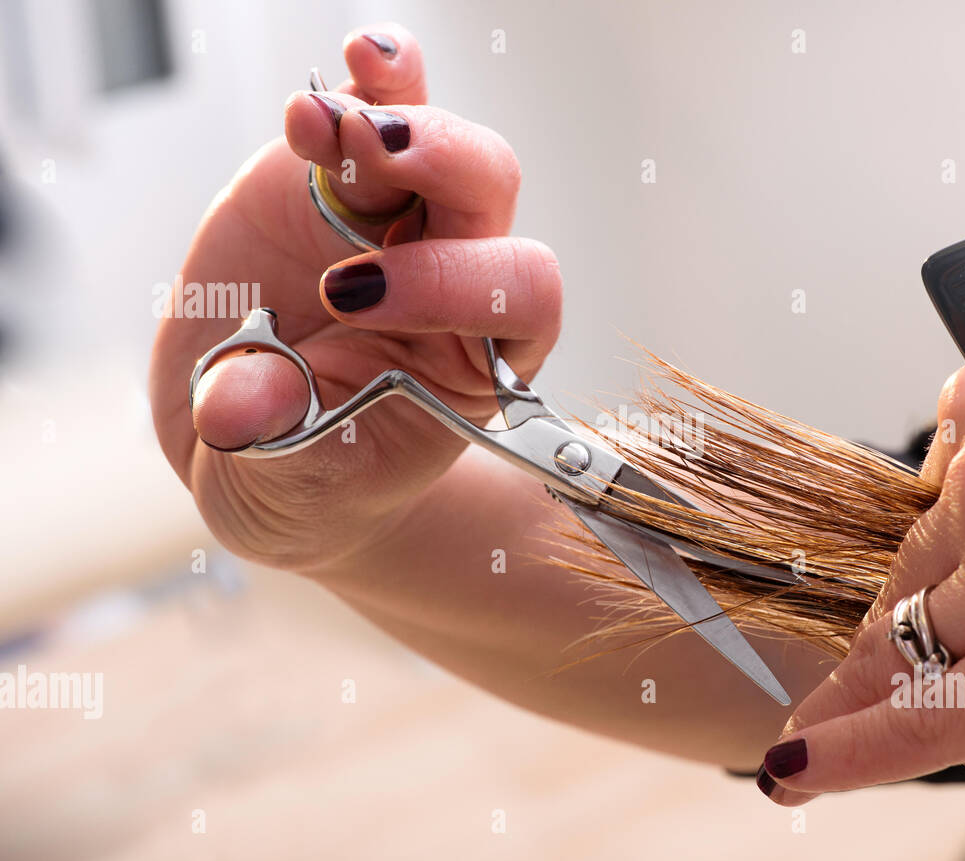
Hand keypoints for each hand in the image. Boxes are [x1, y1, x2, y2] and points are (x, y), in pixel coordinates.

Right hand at [149, 23, 560, 570]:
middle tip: (368, 162)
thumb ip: (272, 446)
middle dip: (441, 163)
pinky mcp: (337, 182)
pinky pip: (376, 110)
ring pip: (438, 142)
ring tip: (320, 126)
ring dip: (389, 114)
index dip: (453, 283)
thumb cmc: (304, 478)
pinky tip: (348, 63)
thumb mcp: (283, 486)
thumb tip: (239, 408)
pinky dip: (371, 78)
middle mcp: (454, 280)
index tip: (351, 299)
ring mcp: (397, 223)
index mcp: (476, 360)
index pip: (519, 294)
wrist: (253, 444)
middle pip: (488, 192)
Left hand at [759, 281, 964, 803]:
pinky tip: (796, 771)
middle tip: (893, 653)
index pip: (939, 484)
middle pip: (921, 565)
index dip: (948, 538)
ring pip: (914, 638)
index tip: (934, 567)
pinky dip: (850, 752)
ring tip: (829, 720)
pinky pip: (928, 717)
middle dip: (926, 610)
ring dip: (877, 680)